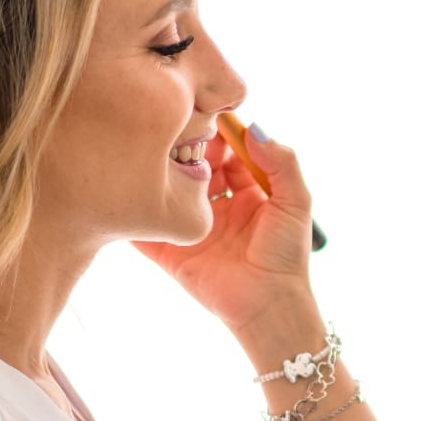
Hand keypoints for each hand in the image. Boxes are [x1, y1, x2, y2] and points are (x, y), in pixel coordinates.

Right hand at [133, 126, 316, 332]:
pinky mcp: (173, 251)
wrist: (268, 306)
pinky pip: (149, 230)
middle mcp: (220, 205)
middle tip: (174, 133)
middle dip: (186, 147)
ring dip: (161, 172)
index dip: (217, 132)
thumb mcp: (296, 202)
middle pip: (196, 165)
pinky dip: (135, 214)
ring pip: (171, 190)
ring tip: (152, 154)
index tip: (202, 114)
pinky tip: (124, 188)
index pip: (228, 151)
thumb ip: (283, 161)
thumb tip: (254, 127)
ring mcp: (194, 226)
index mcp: (250, 190)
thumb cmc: (286, 255)